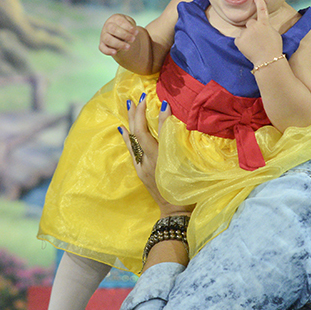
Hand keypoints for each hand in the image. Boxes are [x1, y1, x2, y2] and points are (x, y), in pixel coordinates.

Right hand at [100, 14, 138, 55]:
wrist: (120, 34)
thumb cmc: (126, 27)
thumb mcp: (130, 23)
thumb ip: (132, 25)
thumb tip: (135, 31)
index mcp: (115, 18)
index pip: (120, 21)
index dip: (128, 27)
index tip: (136, 32)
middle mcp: (107, 26)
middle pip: (113, 29)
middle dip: (124, 35)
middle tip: (133, 39)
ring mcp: (103, 35)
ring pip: (108, 39)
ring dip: (118, 44)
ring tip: (128, 47)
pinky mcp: (102, 44)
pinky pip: (102, 48)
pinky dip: (108, 51)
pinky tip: (115, 53)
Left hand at [120, 95, 191, 217]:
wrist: (174, 213)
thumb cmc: (187, 191)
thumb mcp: (187, 168)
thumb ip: (181, 148)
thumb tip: (179, 127)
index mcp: (161, 160)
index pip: (158, 132)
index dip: (160, 116)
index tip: (163, 102)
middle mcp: (147, 161)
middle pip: (139, 133)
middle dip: (139, 113)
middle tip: (141, 97)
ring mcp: (141, 166)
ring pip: (132, 139)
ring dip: (131, 120)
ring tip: (129, 104)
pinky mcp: (140, 171)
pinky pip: (131, 149)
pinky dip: (127, 136)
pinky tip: (122, 128)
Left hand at [234, 0, 281, 66]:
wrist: (268, 60)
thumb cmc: (274, 48)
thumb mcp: (275, 34)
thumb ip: (267, 27)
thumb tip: (262, 27)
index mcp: (264, 23)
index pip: (261, 10)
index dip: (259, 3)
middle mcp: (254, 25)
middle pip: (250, 23)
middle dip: (252, 28)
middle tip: (257, 38)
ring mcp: (245, 32)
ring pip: (245, 32)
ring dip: (247, 36)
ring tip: (254, 46)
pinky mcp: (239, 40)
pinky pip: (239, 39)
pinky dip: (242, 43)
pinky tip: (248, 49)